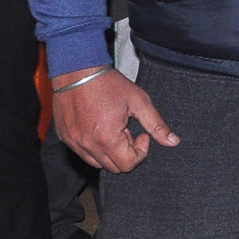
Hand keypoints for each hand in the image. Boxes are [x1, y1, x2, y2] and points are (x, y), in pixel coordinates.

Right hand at [51, 67, 178, 173]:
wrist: (77, 70)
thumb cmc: (109, 84)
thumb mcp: (139, 101)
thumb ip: (156, 125)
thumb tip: (174, 142)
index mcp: (107, 139)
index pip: (128, 165)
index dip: (141, 151)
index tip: (141, 134)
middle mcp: (87, 145)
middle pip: (113, 168)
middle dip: (126, 152)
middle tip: (128, 130)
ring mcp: (73, 143)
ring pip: (97, 163)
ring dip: (110, 152)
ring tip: (114, 128)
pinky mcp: (65, 137)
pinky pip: (82, 152)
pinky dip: (94, 146)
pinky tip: (100, 127)